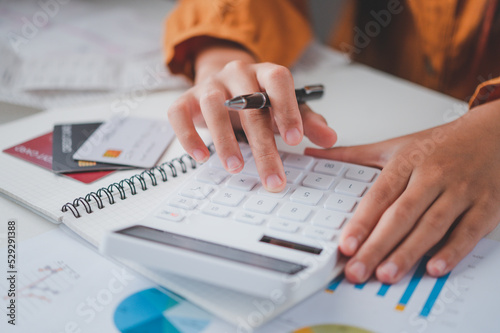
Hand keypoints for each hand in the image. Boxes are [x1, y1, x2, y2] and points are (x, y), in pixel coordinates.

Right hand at [168, 44, 336, 191]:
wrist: (222, 84)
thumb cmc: (256, 99)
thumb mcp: (284, 108)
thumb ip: (306, 121)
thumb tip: (329, 138)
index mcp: (264, 73)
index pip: (278, 80)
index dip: (287, 109)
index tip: (295, 140)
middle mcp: (236, 74)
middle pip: (249, 105)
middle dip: (262, 146)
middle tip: (272, 176)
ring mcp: (209, 86)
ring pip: (213, 106)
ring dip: (224, 139)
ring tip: (236, 167)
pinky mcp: (185, 100)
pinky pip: (179, 114)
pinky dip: (188, 136)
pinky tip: (201, 157)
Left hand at [305, 99, 499, 283]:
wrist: (494, 134)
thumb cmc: (441, 144)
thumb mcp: (395, 145)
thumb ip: (353, 155)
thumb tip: (315, 156)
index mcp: (408, 161)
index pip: (381, 194)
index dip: (363, 221)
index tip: (346, 244)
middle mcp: (433, 176)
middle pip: (401, 215)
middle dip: (377, 246)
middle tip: (357, 270)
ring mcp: (461, 191)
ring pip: (432, 225)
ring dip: (409, 252)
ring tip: (386, 273)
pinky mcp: (486, 206)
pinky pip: (468, 231)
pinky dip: (453, 250)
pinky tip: (435, 267)